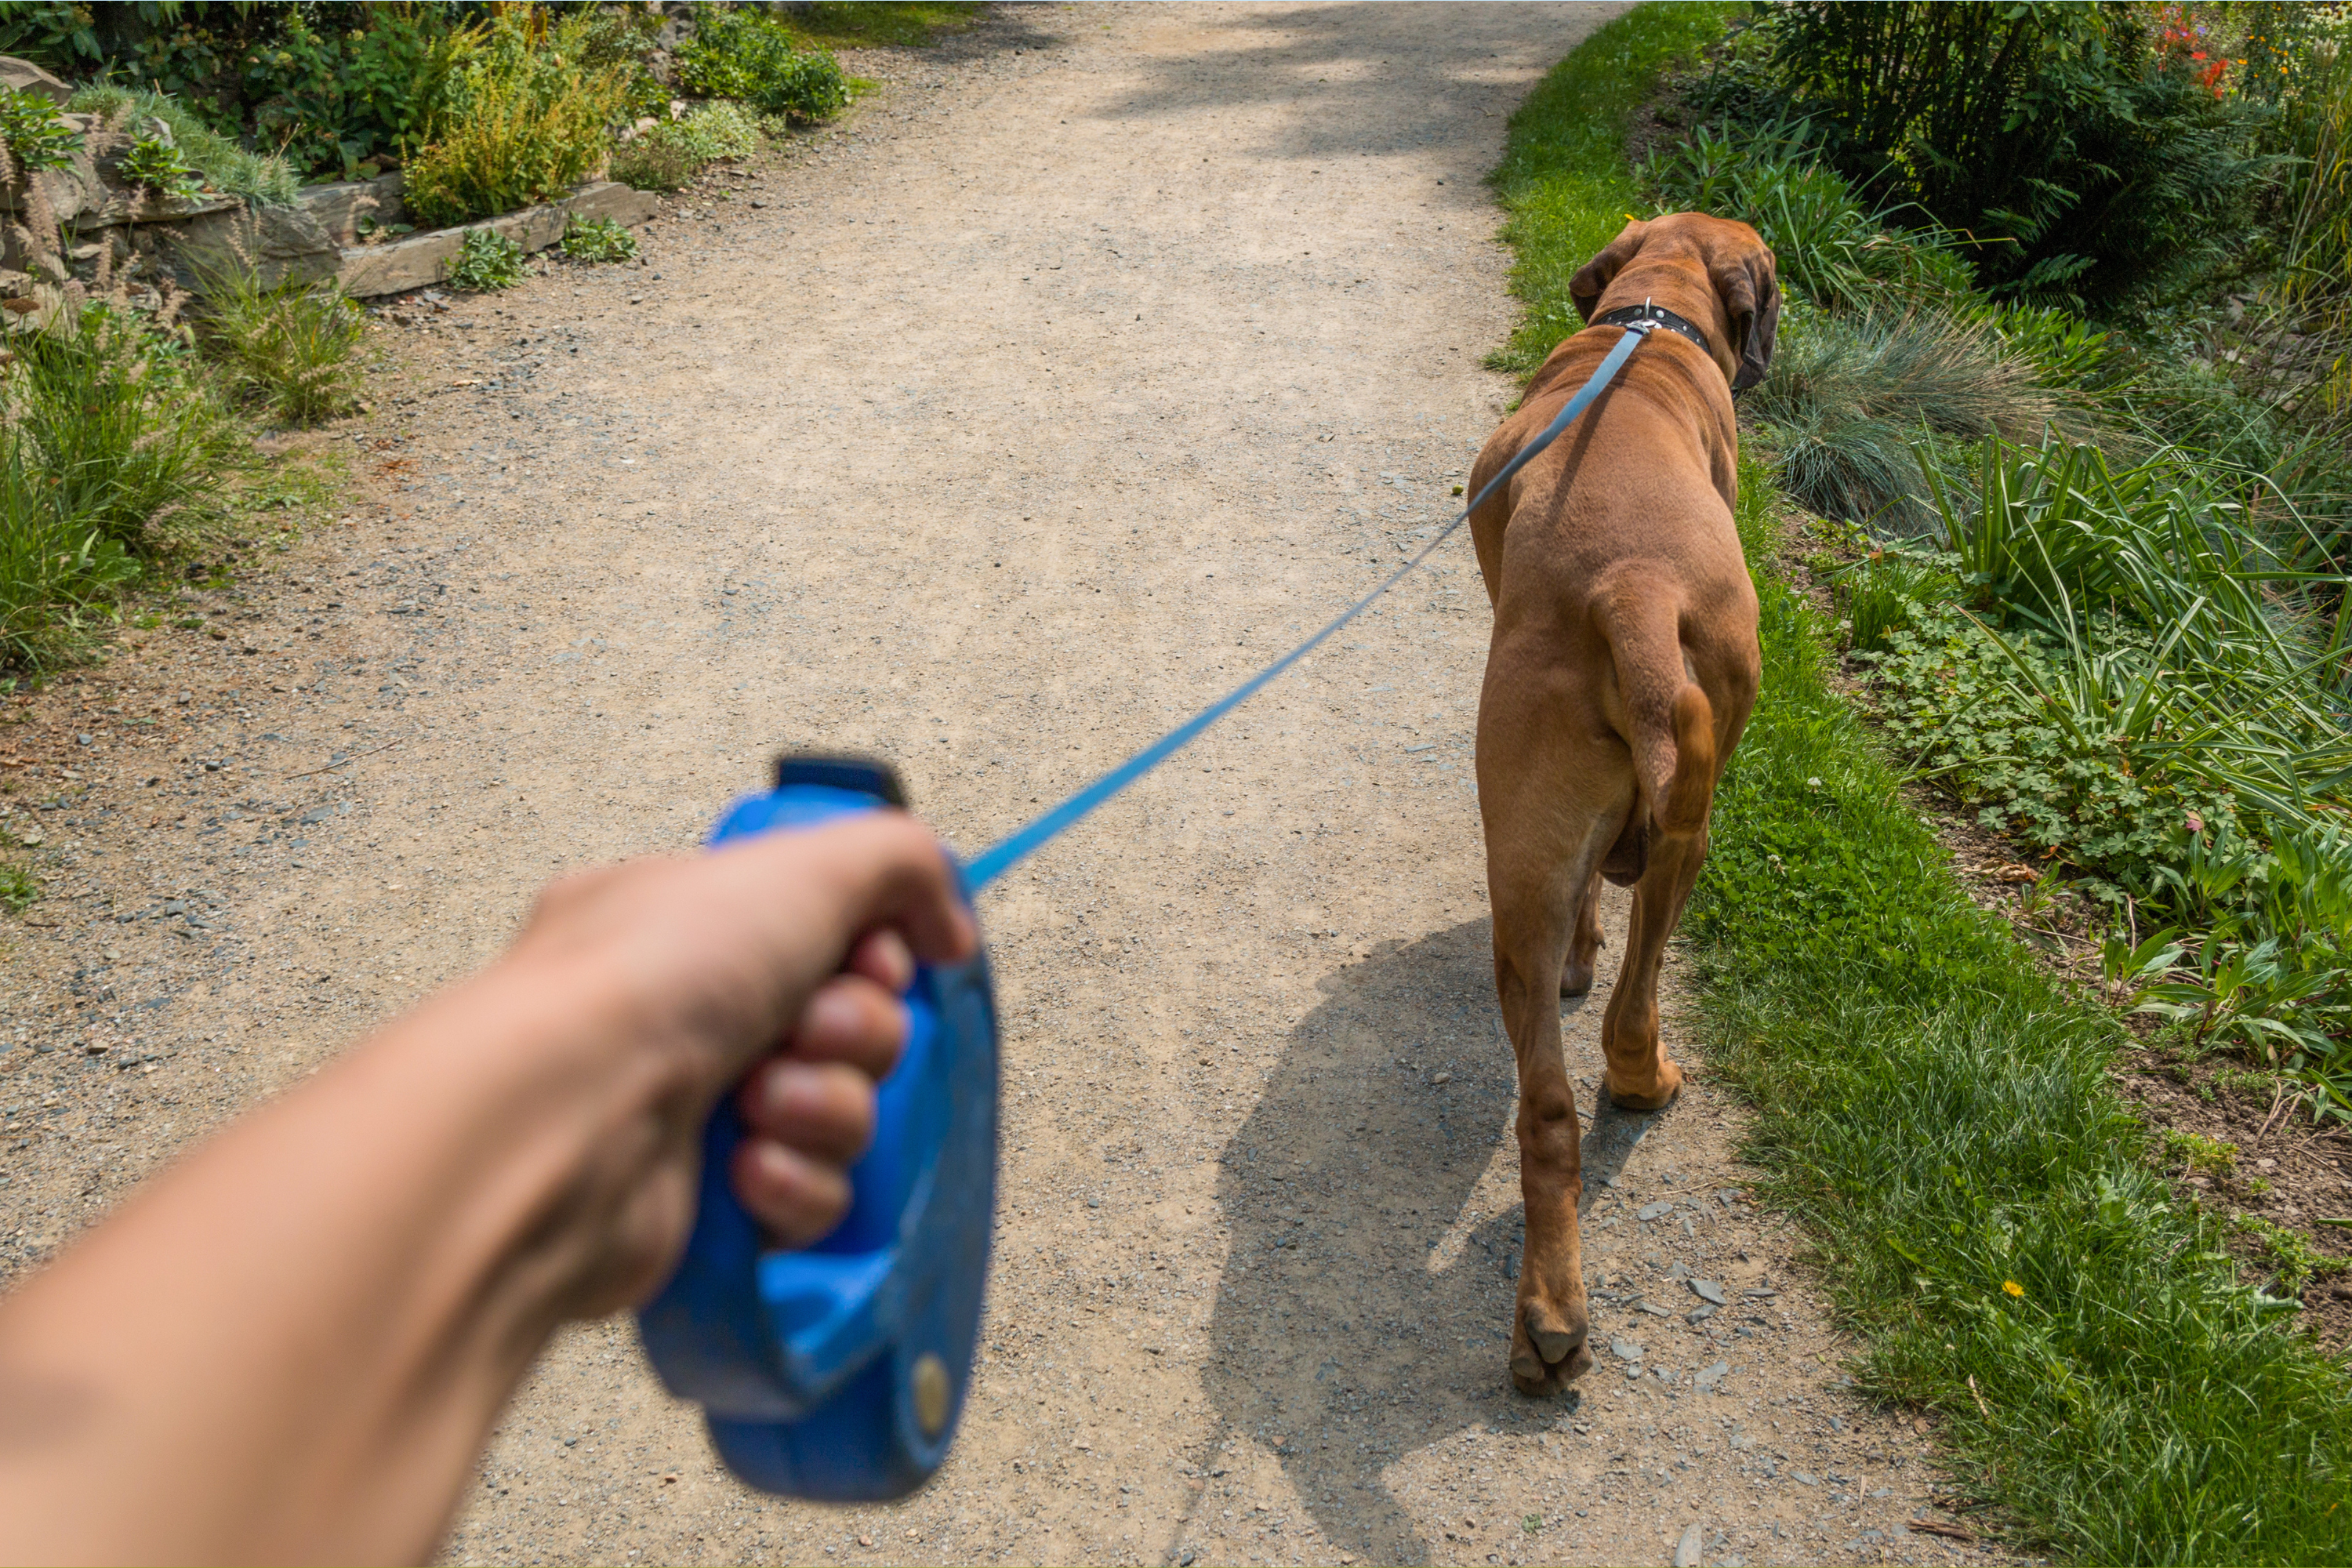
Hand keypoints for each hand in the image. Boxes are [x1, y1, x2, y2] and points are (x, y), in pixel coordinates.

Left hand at [491, 811, 975, 1312]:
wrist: (568, 1122)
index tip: (872, 963)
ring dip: (822, 1111)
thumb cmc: (661, 978)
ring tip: (758, 1108)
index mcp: (696, 925)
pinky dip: (791, 1185)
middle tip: (805, 1034)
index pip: (836, 940)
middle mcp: (688, 1015)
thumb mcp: (806, 866)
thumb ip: (903, 863)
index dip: (878, 959)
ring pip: (842, 1120)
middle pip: (855, 1031)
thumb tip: (951, 930)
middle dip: (854, 1036)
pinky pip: (810, 1203)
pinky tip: (743, 1172)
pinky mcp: (707, 1212)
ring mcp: (693, 1117)